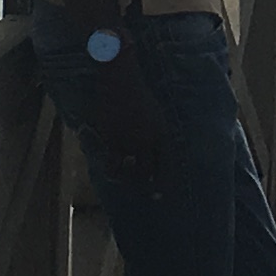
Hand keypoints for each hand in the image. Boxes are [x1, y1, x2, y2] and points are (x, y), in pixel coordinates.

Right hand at [93, 53, 168, 180]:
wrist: (120, 81)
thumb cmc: (136, 94)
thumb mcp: (153, 114)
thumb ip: (153, 133)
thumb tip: (148, 150)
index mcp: (162, 134)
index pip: (166, 164)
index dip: (164, 182)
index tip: (160, 195)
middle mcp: (149, 142)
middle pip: (148, 172)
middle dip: (143, 183)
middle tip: (137, 188)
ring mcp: (131, 143)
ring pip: (130, 173)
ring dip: (126, 179)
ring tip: (122, 179)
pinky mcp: (113, 141)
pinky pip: (113, 164)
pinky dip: (111, 170)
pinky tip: (109, 170)